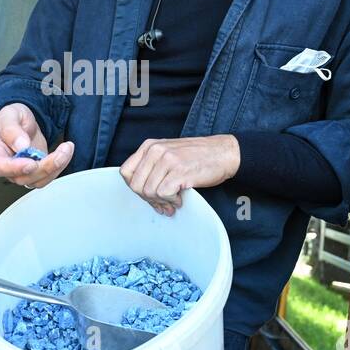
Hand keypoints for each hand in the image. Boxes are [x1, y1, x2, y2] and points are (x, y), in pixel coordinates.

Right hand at [0, 102, 73, 189]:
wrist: (22, 121)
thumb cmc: (11, 118)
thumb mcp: (9, 114)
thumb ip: (11, 129)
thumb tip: (21, 146)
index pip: (0, 166)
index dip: (15, 168)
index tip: (31, 163)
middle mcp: (7, 165)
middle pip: (22, 177)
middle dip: (44, 168)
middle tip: (60, 152)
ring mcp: (21, 171)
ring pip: (37, 181)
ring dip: (55, 167)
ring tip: (66, 148)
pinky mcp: (35, 171)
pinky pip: (47, 176)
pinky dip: (59, 166)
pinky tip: (65, 152)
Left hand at [119, 135, 239, 215]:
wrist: (224, 153)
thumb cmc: (198, 156)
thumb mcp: (168, 154)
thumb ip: (152, 168)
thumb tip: (142, 193)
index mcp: (149, 146)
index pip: (125, 172)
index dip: (135, 188)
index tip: (148, 195)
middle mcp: (155, 150)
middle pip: (136, 185)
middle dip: (149, 200)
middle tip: (162, 204)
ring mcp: (167, 160)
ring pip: (148, 192)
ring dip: (161, 202)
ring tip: (173, 201)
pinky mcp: (179, 171)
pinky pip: (163, 194)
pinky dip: (171, 201)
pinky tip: (180, 198)